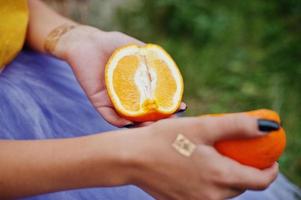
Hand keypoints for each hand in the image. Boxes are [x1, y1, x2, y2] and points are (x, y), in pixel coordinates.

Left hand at [54, 26, 185, 126]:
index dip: (170, 105)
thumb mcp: (136, 49)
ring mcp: (115, 102)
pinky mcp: (100, 103)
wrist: (87, 42)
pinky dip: (120, 122)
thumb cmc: (112, 44)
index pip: (157, 100)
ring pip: (130, 120)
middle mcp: (129, 97)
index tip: (182, 106)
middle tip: (171, 120)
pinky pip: (110, 117)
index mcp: (138, 87)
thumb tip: (168, 69)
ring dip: (142, 125)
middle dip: (160, 119)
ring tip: (154, 125)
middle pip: (147, 114)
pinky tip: (130, 123)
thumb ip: (151, 58)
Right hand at [127, 113, 277, 199]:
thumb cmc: (164, 139)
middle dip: (246, 169)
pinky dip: (209, 181)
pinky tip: (195, 165)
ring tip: (214, 155)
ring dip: (226, 174)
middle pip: (241, 185)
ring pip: (223, 190)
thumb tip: (268, 126)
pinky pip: (206, 194)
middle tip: (236, 150)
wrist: (131, 158)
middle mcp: (211, 196)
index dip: (270, 169)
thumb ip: (237, 126)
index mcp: (220, 177)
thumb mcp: (202, 126)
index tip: (270, 158)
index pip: (261, 181)